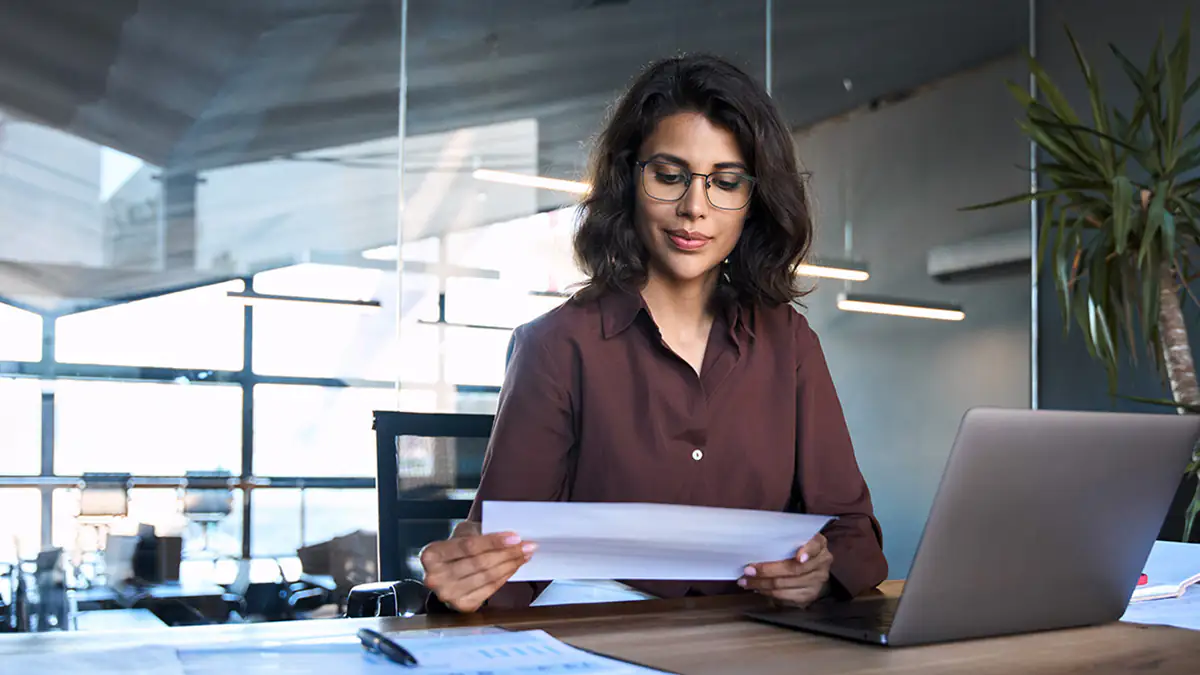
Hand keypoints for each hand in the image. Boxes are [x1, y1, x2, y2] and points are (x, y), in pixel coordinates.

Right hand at [419, 520, 536, 612]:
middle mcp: (435, 578)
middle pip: (479, 563)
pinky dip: (505, 577)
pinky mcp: (462, 606)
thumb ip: (480, 533)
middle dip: (508, 553)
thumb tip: (511, 537)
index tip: (515, 537)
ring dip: (510, 565)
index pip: (468, 546)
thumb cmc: (456, 548)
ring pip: (487, 577)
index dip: (494, 542)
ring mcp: (448, 595)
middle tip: (526, 546)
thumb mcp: (462, 532)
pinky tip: (513, 567)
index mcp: (431, 554)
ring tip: (524, 555)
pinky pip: (490, 590)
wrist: (445, 570)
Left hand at [738, 533, 832, 607]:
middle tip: (748, 570)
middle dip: (767, 570)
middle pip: (794, 569)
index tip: (799, 558)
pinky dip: (769, 592)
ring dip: (763, 584)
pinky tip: (758, 588)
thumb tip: (756, 544)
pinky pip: (786, 596)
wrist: (812, 568)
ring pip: (786, 584)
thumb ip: (783, 540)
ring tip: (746, 581)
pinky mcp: (809, 595)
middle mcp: (822, 563)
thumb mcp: (794, 539)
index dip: (807, 551)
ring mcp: (817, 581)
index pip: (815, 545)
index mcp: (819, 544)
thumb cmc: (796, 548)